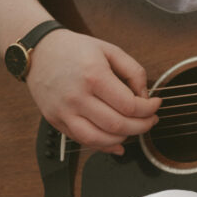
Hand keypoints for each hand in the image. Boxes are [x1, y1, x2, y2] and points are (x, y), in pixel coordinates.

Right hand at [25, 30, 159, 154]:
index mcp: (93, 76)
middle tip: (151, 120)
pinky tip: (117, 143)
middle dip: (142, 127)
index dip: (149, 109)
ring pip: (98, 139)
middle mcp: (77, 97)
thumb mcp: (111, 50)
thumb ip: (134, 72)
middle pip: (117, 125)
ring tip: (134, 129)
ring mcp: (63, 111)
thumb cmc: (76, 50)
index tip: (156, 104)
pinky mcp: (55, 121)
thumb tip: (145, 97)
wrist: (40, 52)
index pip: (129, 105)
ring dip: (123, 139)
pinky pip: (82, 141)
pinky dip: (103, 146)